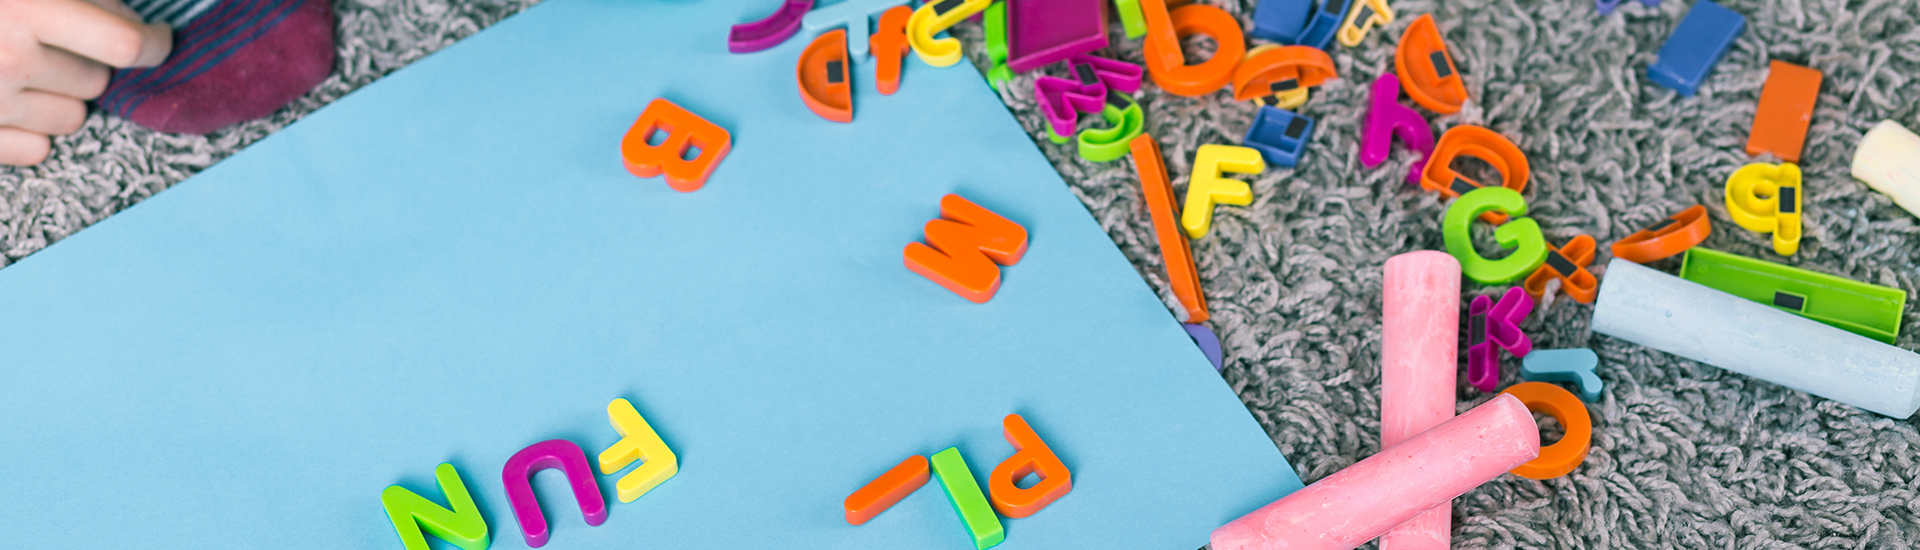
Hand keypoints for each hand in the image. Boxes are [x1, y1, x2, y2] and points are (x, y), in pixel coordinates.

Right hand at [0, 0, 169, 165]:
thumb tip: (137, 22)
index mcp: (27, 9)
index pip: (125, 45)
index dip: (154, 42)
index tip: (159, 37)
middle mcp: (10, 60)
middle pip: (97, 82)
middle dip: (90, 63)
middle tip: (57, 43)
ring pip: (73, 118)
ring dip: (63, 98)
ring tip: (27, 70)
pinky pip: (38, 150)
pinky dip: (32, 131)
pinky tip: (10, 101)